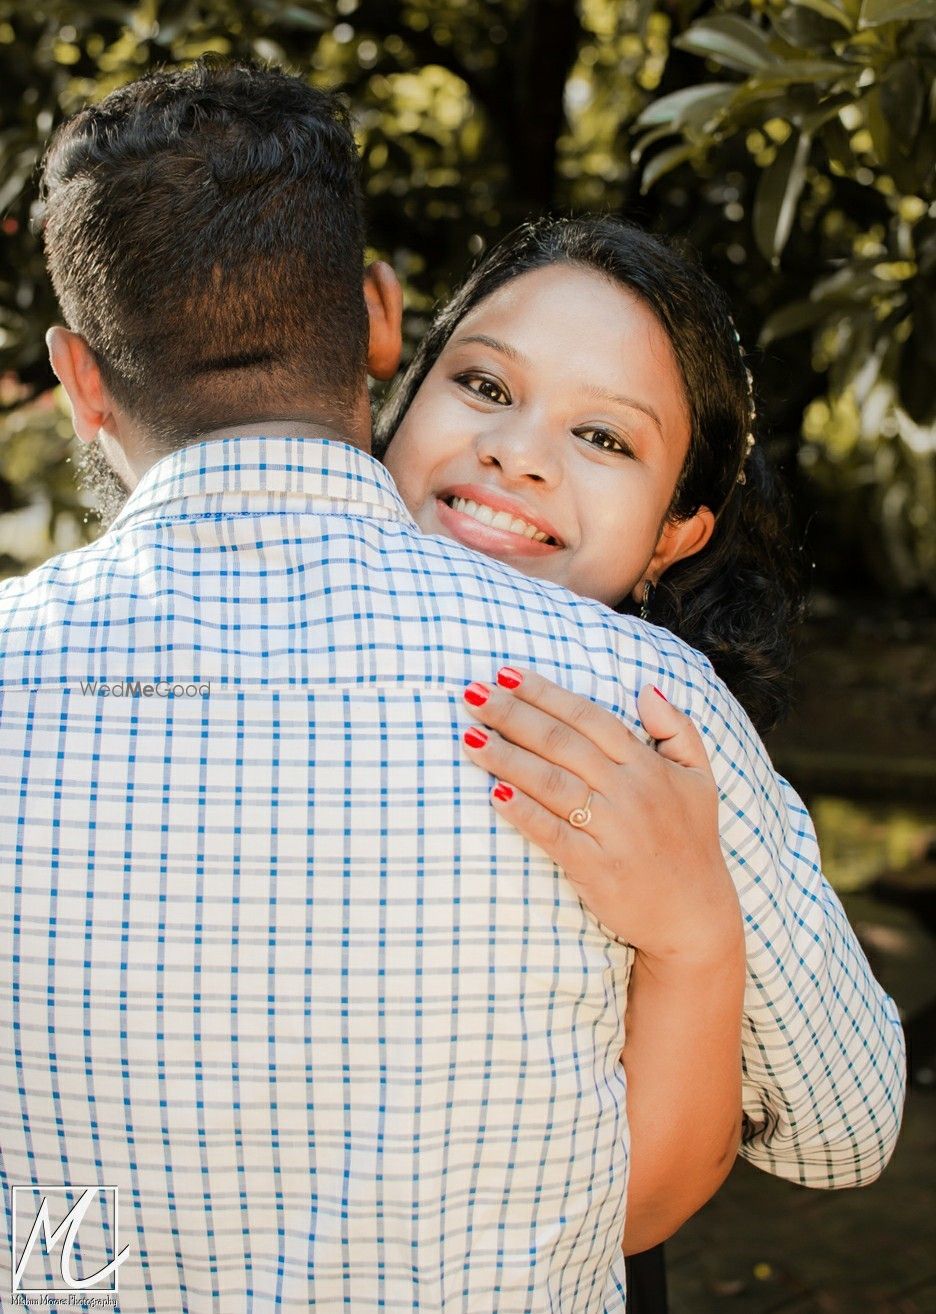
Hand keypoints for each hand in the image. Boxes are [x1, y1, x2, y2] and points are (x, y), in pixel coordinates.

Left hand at [461, 666, 741, 966]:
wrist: (695, 917)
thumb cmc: (692, 842)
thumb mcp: (699, 778)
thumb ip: (677, 728)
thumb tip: (646, 688)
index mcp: (648, 766)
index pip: (587, 717)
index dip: (544, 693)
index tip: (506, 674)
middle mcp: (630, 791)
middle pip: (561, 742)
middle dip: (513, 715)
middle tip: (473, 695)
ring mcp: (613, 830)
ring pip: (551, 783)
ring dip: (507, 758)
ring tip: (470, 737)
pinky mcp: (597, 868)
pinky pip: (552, 833)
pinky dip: (523, 812)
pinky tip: (493, 794)